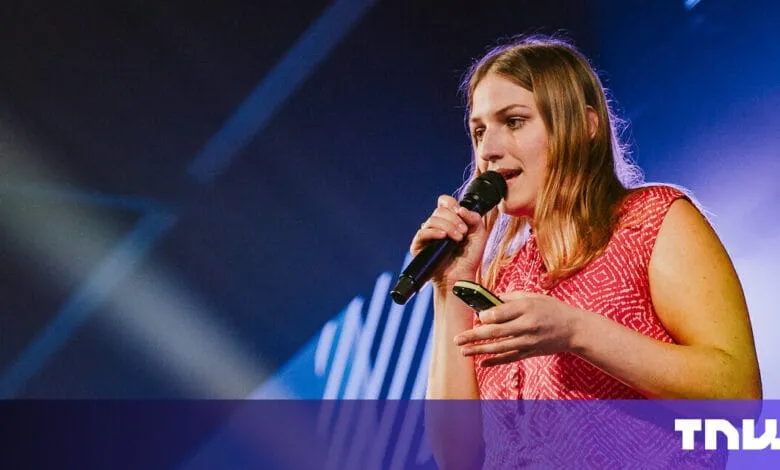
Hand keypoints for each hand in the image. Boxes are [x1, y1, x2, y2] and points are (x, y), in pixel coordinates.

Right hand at [410, 194, 487, 288]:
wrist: (461, 277)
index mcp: (449, 220)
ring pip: (432, 220)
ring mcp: (427, 235)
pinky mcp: (418, 246)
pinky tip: (443, 237)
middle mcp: (436, 226)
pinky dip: (434, 232)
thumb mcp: (479, 234)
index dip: (451, 203)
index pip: (444, 202)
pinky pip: (422, 233)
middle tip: (463, 233)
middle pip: (439, 210)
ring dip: (448, 226)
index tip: (460, 213)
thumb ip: (474, 218)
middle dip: (454, 219)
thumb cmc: (469, 257)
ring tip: (458, 239)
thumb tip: (460, 208)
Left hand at [453, 291, 583, 366]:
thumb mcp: (532, 296)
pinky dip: (495, 361)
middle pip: (496, 332)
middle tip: (457, 339)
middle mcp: (527, 326)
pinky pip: (510, 358)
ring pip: (500, 348)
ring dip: (479, 350)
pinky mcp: (530, 352)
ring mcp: (528, 341)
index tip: (477, 317)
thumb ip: (510, 298)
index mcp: (526, 308)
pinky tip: (481, 363)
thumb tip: (488, 302)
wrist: (574, 329)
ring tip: (463, 351)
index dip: (485, 316)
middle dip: (474, 336)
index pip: (500, 314)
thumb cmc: (551, 308)